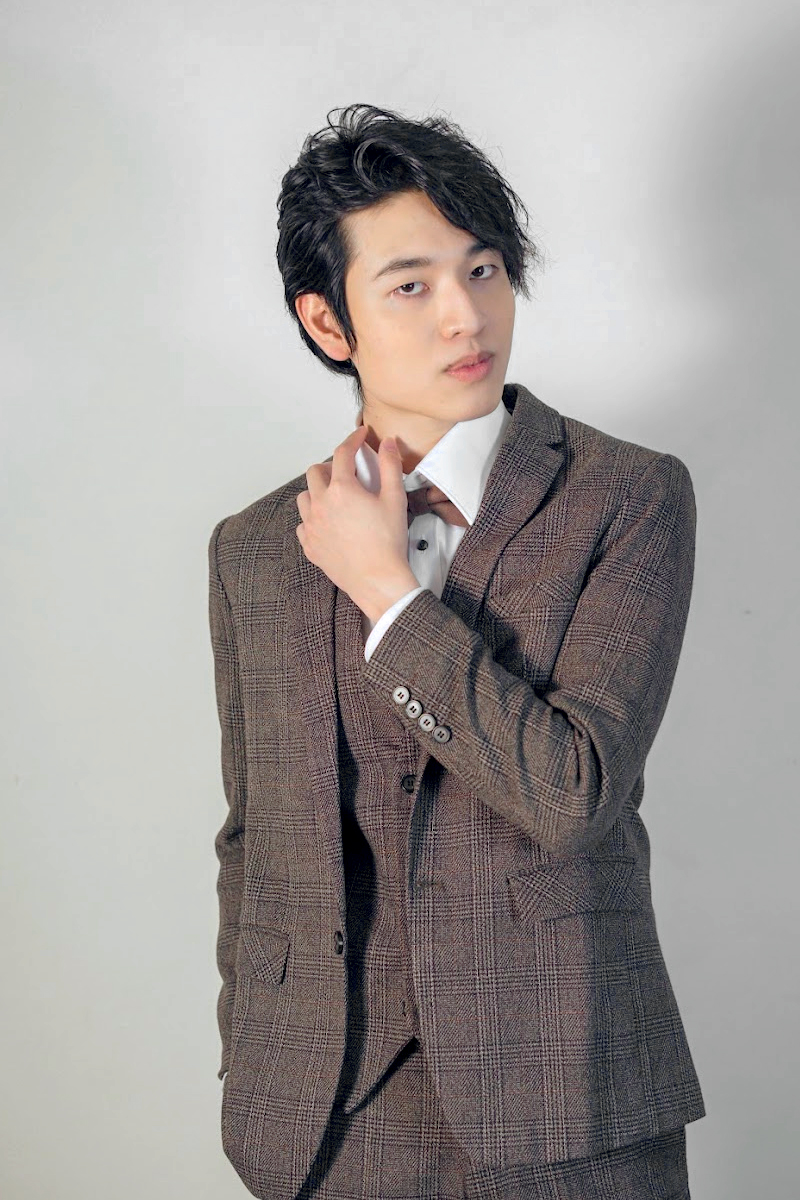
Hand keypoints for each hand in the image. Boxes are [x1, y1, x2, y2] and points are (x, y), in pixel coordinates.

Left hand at [295, 426, 419, 622]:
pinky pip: (303, 524)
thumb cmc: (388, 542)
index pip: (342, 453)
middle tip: (348, 472)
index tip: (360, 436)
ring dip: (317, 491)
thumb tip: (389, 443)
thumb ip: (390, 466)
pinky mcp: (310, 545)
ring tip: (335, 497)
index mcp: (342, 489)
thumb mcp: (395, 498)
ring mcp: (312, 526)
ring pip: (304, 497)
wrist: (377, 580)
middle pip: (315, 472)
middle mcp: (321, 504)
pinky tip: (328, 522)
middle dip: (331, 466)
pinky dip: (312, 518)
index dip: (353, 439)